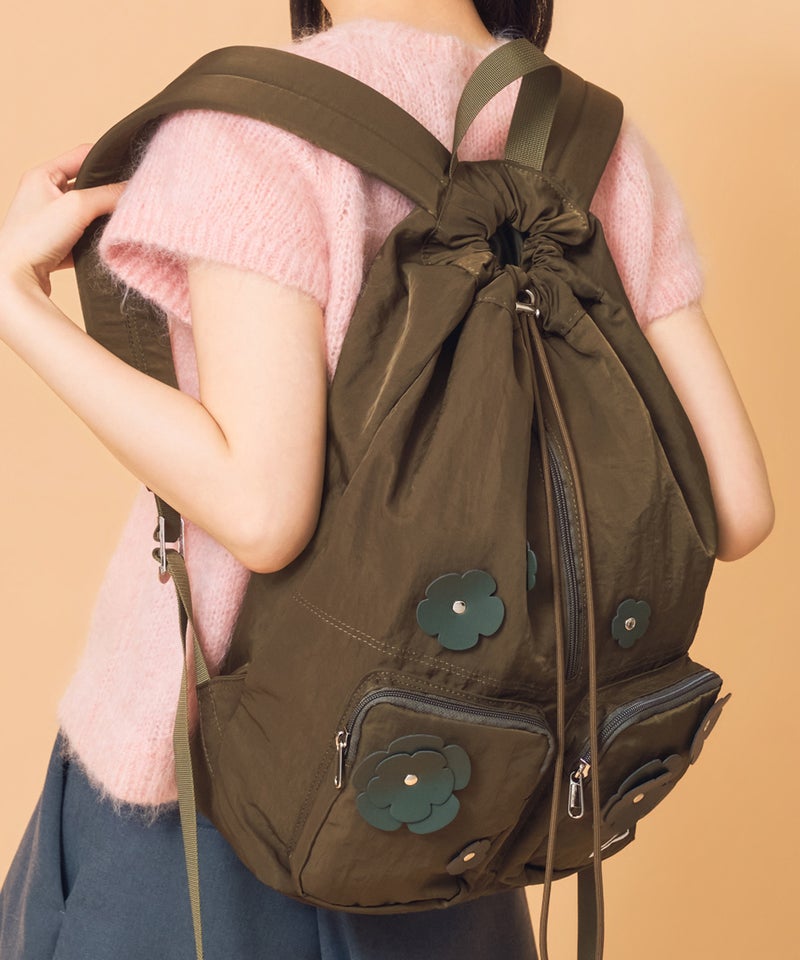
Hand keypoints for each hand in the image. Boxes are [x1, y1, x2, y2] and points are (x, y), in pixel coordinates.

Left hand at [0, 143, 126, 296]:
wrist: (14, 279)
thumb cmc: (32, 238)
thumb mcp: (77, 207)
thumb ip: (108, 195)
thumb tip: (135, 191)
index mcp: (42, 175)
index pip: (83, 155)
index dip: (108, 159)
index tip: (132, 168)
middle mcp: (44, 194)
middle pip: (88, 185)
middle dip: (108, 193)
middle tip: (129, 199)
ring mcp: (49, 220)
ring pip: (88, 211)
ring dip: (103, 218)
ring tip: (118, 223)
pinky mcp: (56, 243)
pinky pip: (84, 234)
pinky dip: (96, 238)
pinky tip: (105, 244)